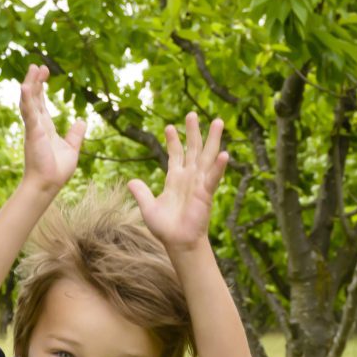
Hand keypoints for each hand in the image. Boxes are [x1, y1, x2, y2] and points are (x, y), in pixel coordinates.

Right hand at [18, 64, 84, 189]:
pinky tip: (26, 86)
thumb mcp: (72, 148)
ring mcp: (33, 128)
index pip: (42, 104)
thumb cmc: (57, 171)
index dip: (42, 89)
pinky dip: (27, 99)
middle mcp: (37, 125)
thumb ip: (76, 134)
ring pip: (29, 102)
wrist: (49, 184)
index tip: (45, 74)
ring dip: (30, 85)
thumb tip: (83, 121)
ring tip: (33, 68)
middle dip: (35, 81)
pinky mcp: (33, 132)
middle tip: (38, 66)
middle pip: (34, 98)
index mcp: (45, 128)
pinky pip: (29, 113)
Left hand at [128, 109, 229, 252]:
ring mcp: (199, 184)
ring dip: (213, 140)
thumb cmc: (165, 227)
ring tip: (218, 122)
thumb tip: (131, 181)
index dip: (173, 141)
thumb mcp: (148, 207)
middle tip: (192, 114)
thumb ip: (141, 193)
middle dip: (193, 132)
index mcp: (175, 179)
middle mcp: (189, 178)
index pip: (175, 155)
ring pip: (207, 157)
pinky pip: (213, 178)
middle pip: (193, 149)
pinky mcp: (206, 194)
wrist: (177, 242)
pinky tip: (225, 154)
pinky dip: (219, 167)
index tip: (169, 126)